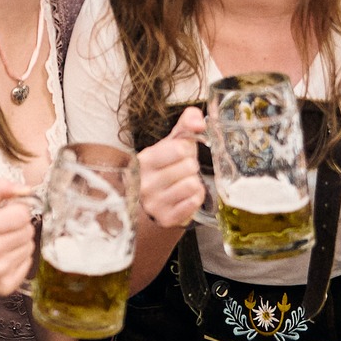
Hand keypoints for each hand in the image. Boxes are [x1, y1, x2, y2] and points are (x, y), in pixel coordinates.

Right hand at [136, 106, 205, 228]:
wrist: (155, 196)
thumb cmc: (164, 165)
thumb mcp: (171, 142)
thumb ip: (186, 125)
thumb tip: (198, 121)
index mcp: (142, 161)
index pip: (178, 148)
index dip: (185, 149)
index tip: (178, 153)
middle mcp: (144, 184)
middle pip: (189, 167)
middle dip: (190, 166)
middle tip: (180, 169)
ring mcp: (154, 204)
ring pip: (193, 185)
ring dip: (194, 182)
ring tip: (182, 182)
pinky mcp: (166, 218)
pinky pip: (195, 201)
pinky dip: (195, 197)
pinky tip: (184, 195)